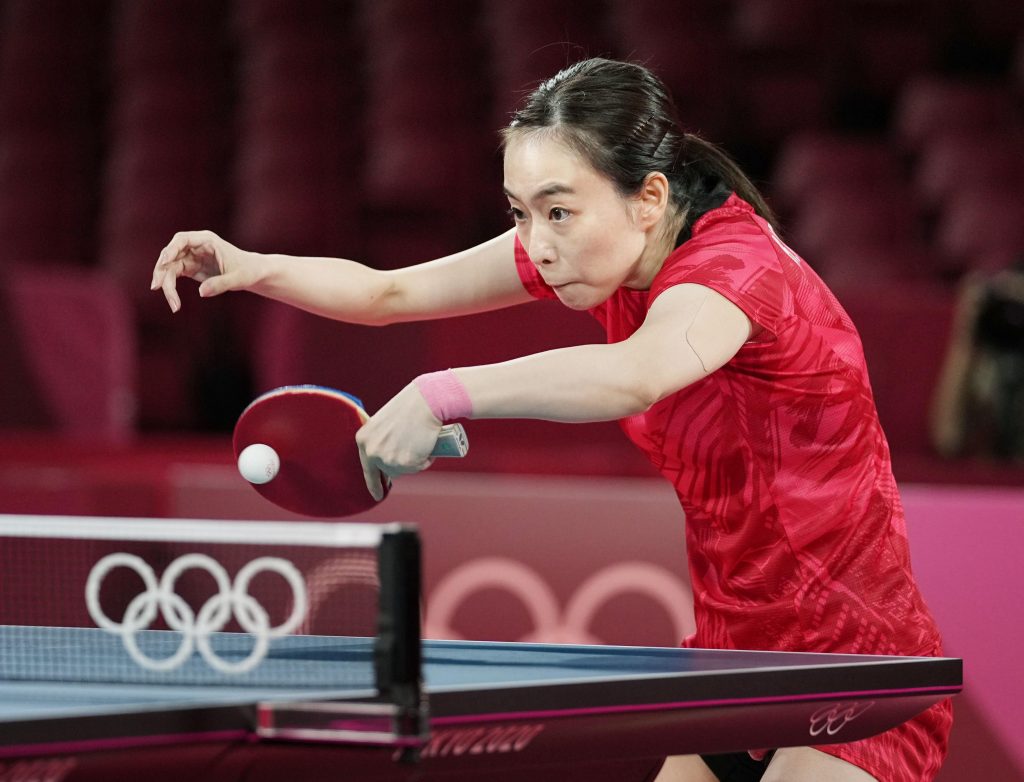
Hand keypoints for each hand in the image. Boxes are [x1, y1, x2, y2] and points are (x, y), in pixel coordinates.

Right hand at [150, 230, 255, 311]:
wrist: (253, 273)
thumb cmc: (248, 271)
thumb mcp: (238, 279)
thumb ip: (221, 284)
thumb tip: (201, 292)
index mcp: (207, 240)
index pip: (182, 239)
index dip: (170, 249)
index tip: (164, 261)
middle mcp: (195, 246)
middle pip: (170, 254)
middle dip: (162, 270)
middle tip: (157, 287)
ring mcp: (191, 257)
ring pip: (169, 267)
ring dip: (166, 283)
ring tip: (174, 305)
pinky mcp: (190, 268)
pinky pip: (174, 275)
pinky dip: (171, 287)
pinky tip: (173, 301)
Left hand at [356, 383, 442, 500]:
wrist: (425, 402)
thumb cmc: (409, 407)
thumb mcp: (384, 424)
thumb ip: (381, 441)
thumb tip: (387, 462)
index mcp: (363, 440)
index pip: (367, 468)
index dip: (374, 484)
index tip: (377, 495)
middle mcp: (371, 451)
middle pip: (388, 471)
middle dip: (401, 465)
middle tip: (412, 448)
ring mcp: (387, 458)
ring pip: (404, 470)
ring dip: (414, 461)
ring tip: (420, 441)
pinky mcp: (405, 462)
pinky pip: (418, 467)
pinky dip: (425, 460)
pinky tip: (426, 444)